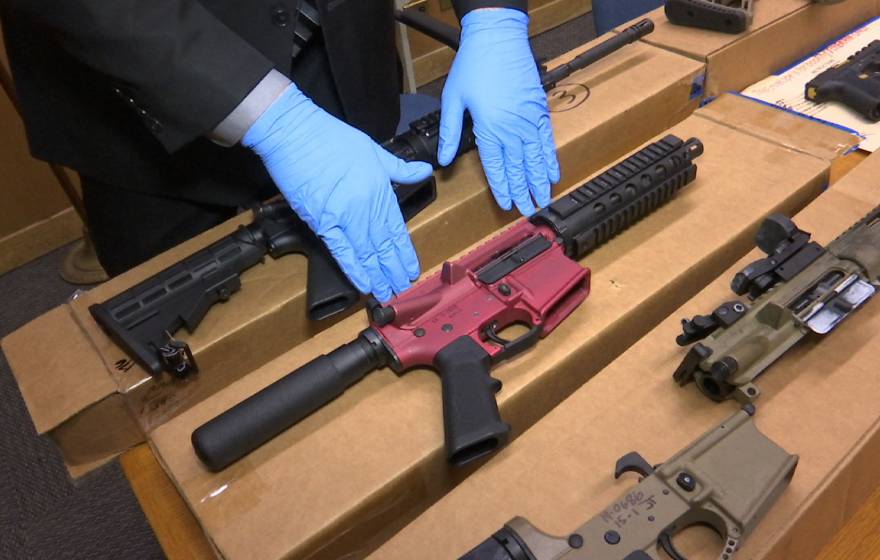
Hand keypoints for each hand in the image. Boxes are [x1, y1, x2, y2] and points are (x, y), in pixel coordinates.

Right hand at [243, 85, 432, 301]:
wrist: (295, 134)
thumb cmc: (331, 138)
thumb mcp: (374, 150)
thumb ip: (400, 168)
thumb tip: (424, 170)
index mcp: (380, 190)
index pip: (397, 229)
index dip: (405, 252)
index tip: (412, 269)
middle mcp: (366, 207)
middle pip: (383, 245)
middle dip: (393, 269)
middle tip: (402, 289)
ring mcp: (344, 216)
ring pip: (366, 253)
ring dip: (377, 275)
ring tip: (386, 293)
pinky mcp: (321, 221)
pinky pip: (341, 251)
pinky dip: (353, 269)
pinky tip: (364, 284)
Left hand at [438, 8, 559, 216]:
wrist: (499, 38)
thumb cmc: (473, 65)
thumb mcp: (453, 99)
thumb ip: (449, 131)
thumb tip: (442, 159)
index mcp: (489, 128)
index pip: (496, 167)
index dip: (502, 188)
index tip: (506, 205)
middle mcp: (512, 128)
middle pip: (519, 168)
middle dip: (523, 191)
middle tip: (528, 211)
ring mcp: (529, 120)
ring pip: (536, 158)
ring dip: (540, 181)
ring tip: (544, 200)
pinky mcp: (540, 110)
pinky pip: (547, 141)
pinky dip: (550, 159)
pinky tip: (553, 173)